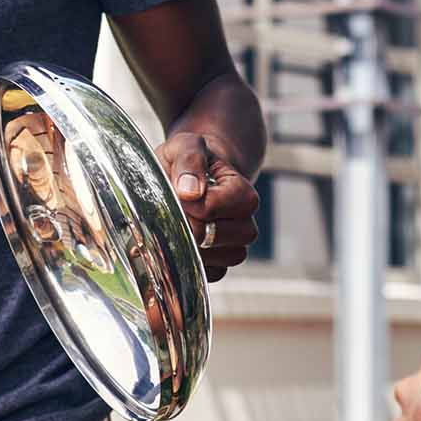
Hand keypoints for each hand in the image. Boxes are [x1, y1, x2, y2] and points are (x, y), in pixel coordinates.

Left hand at [154, 131, 259, 281]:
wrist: (189, 176)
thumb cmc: (188, 161)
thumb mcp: (185, 145)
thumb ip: (189, 159)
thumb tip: (190, 192)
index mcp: (243, 194)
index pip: (213, 209)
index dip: (189, 203)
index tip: (178, 191)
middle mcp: (246, 223)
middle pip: (217, 238)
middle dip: (188, 226)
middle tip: (174, 210)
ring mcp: (235, 246)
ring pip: (219, 261)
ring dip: (191, 246)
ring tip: (177, 226)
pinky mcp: (222, 264)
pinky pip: (211, 274)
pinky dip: (193, 264)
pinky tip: (181, 243)